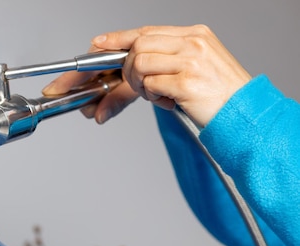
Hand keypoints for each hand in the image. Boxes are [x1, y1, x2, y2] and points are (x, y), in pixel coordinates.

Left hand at [43, 25, 251, 126]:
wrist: (245, 115)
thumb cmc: (219, 95)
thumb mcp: (196, 67)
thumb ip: (168, 59)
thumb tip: (133, 61)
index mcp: (194, 35)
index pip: (147, 31)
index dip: (119, 38)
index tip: (99, 43)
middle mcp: (193, 43)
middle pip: (139, 45)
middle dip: (127, 68)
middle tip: (136, 85)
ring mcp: (191, 61)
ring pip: (140, 64)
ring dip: (140, 85)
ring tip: (158, 95)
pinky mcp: (187, 82)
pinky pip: (150, 85)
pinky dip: (153, 97)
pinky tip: (169, 102)